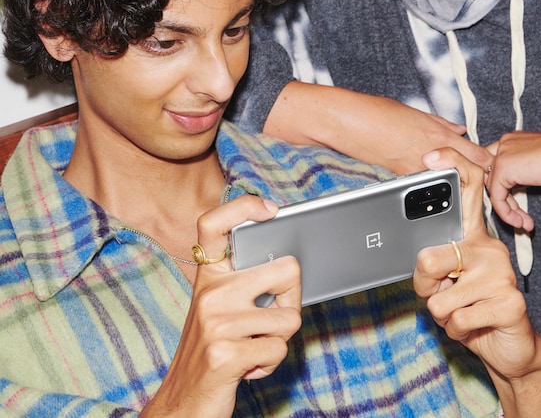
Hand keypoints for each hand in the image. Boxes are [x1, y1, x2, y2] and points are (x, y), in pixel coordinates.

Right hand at [141, 194, 301, 417]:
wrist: (182, 403)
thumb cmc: (212, 350)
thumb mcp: (219, 308)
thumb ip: (244, 283)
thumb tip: (290, 265)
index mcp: (208, 275)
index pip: (213, 223)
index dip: (243, 207)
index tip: (270, 210)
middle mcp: (210, 292)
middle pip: (287, 269)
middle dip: (292, 298)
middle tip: (273, 317)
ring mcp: (217, 322)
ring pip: (290, 318)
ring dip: (279, 339)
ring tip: (252, 347)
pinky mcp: (225, 354)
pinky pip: (279, 349)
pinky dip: (271, 363)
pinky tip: (248, 366)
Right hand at [266, 82, 492, 174]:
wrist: (348, 122)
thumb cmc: (377, 112)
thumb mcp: (414, 113)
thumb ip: (439, 124)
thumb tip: (458, 129)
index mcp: (438, 135)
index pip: (477, 156)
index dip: (487, 164)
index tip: (490, 168)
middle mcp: (431, 155)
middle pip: (466, 174)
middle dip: (472, 178)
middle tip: (476, 182)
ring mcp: (417, 169)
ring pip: (445, 183)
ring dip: (450, 184)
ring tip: (452, 186)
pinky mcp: (400, 179)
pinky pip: (422, 185)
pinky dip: (427, 186)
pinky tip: (425, 186)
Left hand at [413, 148, 540, 417]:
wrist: (513, 348)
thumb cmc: (473, 307)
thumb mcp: (449, 279)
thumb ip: (435, 261)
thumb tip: (418, 256)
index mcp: (474, 235)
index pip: (469, 189)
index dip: (451, 167)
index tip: (430, 158)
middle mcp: (489, 247)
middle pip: (430, 257)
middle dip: (423, 286)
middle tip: (439, 293)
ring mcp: (501, 274)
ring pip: (440, 299)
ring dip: (443, 316)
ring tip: (462, 313)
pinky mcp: (511, 303)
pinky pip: (458, 320)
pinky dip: (457, 332)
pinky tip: (474, 328)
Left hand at [486, 128, 540, 229]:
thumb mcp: (540, 168)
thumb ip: (524, 174)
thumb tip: (517, 188)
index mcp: (512, 142)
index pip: (494, 166)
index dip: (502, 188)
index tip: (515, 205)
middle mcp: (504, 145)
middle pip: (490, 177)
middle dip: (504, 201)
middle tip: (519, 217)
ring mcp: (502, 154)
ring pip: (493, 188)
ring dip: (507, 210)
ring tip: (523, 223)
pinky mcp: (504, 167)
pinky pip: (497, 196)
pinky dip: (506, 213)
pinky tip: (520, 221)